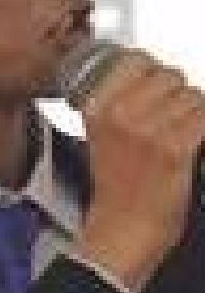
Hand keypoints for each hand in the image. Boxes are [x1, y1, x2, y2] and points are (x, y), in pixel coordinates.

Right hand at [74, 50, 204, 290]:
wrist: (123, 231)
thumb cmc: (115, 190)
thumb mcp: (99, 137)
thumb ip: (114, 105)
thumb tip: (146, 77)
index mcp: (98, 108)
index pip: (135, 60)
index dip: (153, 69)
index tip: (157, 80)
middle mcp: (121, 114)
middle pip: (169, 75)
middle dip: (178, 92)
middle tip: (173, 115)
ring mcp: (149, 130)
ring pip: (192, 96)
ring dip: (194, 112)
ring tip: (183, 132)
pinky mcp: (176, 148)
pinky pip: (203, 117)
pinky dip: (203, 127)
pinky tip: (193, 141)